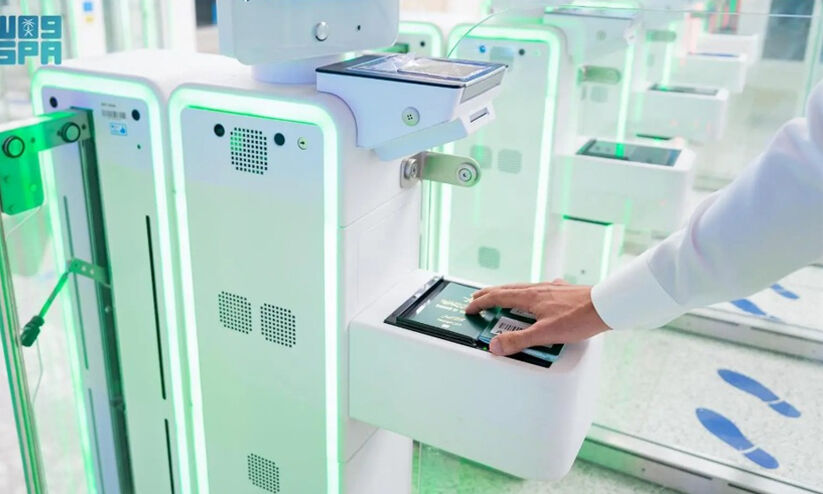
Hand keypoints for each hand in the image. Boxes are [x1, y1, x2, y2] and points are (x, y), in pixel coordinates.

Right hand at [464, 280, 610, 355]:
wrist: (606, 305)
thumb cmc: (578, 318)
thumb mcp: (545, 334)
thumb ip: (518, 340)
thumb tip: (494, 346)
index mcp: (529, 298)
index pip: (497, 297)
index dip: (481, 303)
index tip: (470, 308)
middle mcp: (537, 289)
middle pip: (507, 289)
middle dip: (489, 294)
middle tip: (477, 298)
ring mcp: (550, 288)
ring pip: (522, 288)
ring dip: (507, 292)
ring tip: (501, 297)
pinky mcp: (563, 290)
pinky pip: (539, 289)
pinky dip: (529, 293)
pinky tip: (538, 296)